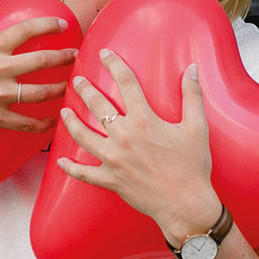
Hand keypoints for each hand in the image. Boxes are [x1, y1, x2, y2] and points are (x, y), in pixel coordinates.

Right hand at [0, 0, 76, 138]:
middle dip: (63, 57)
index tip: (63, 25)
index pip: (24, 30)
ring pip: (39, 92)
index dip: (47, 25)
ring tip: (72, 85)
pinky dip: (42, 124)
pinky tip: (54, 122)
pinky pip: (25, 122)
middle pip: (40, 60)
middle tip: (77, 55)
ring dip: (60, 89)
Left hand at [57, 49, 219, 240]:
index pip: (127, 84)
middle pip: (98, 106)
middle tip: (77, 80)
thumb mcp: (197, 128)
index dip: (115, 65)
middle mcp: (124, 137)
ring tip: (64, 112)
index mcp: (144, 121)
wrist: (185, 204)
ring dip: (71, 122)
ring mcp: (113, 159)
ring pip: (83, 136)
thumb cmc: (193, 167)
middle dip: (85, 90)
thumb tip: (192, 69)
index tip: (105, 54)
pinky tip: (61, 161)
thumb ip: (192, 96)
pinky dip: (71, 168)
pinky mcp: (110, 180)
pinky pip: (84, 173)